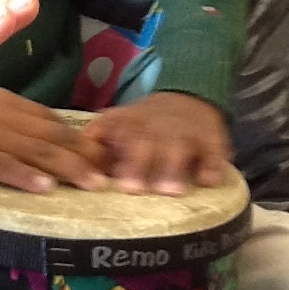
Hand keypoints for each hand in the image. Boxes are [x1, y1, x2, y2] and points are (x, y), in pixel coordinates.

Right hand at [0, 86, 108, 192]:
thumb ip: (5, 118)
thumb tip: (36, 138)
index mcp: (6, 101)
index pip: (53, 120)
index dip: (83, 139)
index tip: (109, 157)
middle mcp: (3, 114)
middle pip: (54, 136)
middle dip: (87, 156)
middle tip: (118, 176)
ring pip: (36, 151)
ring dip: (69, 168)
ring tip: (96, 186)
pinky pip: (1, 165)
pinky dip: (24, 175)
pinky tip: (45, 188)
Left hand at [81, 92, 232, 195]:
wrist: (188, 97)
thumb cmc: (146, 122)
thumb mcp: (120, 122)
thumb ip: (99, 138)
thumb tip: (74, 160)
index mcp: (130, 122)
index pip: (117, 134)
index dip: (109, 154)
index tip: (106, 178)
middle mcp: (155, 125)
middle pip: (145, 141)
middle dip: (138, 164)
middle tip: (133, 190)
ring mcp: (184, 131)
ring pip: (178, 145)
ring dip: (173, 167)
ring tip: (172, 192)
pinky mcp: (211, 138)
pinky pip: (214, 149)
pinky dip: (213, 164)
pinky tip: (209, 180)